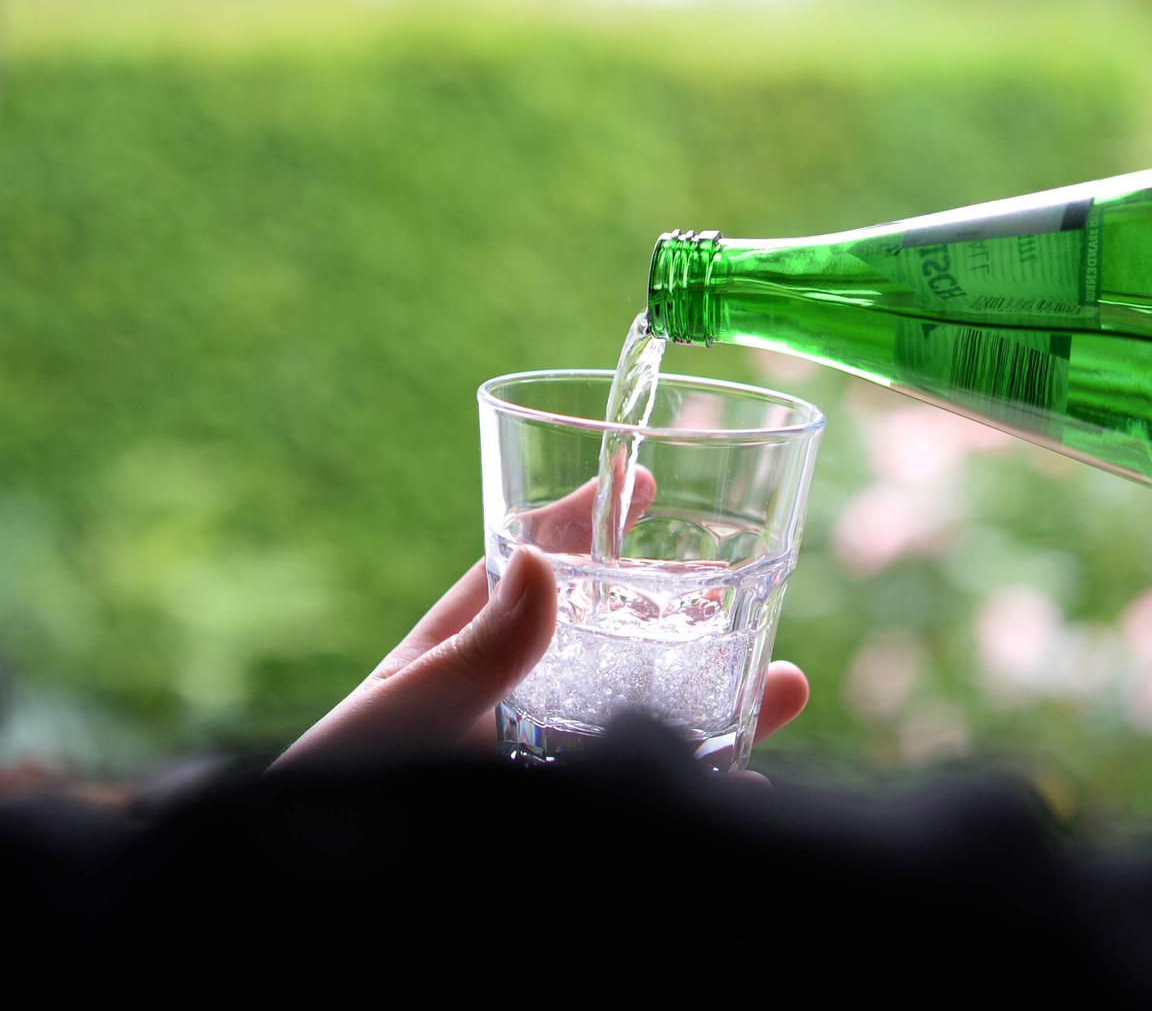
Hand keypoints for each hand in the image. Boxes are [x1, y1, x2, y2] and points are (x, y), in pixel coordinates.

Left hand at [272, 471, 808, 770]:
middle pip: (612, 637)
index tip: (639, 476)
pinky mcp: (571, 817)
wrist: (338, 904)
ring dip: (717, 698)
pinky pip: (646, 797)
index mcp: (470, 650)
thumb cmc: (345, 790)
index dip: (587, 520)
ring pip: (644, 716)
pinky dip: (699, 786)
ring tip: (786, 685)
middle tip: (741, 579)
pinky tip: (746, 785)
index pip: (535, 566)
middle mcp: (518, 698)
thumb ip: (471, 651)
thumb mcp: (403, 713)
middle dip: (679, 609)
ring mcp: (546, 760)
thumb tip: (538, 561)